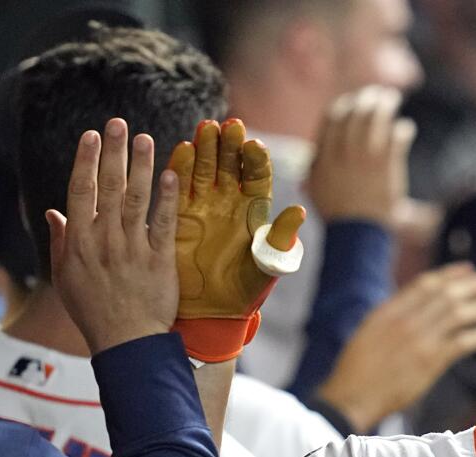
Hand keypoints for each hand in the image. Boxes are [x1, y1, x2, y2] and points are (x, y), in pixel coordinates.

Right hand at [48, 118, 179, 354]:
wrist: (126, 341)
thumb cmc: (93, 312)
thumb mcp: (66, 278)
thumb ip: (62, 241)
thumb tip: (53, 212)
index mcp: (79, 243)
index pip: (80, 191)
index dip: (86, 160)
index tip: (91, 135)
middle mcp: (104, 240)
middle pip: (108, 187)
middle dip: (112, 153)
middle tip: (118, 123)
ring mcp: (133, 249)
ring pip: (136, 199)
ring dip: (140, 166)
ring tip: (144, 139)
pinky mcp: (159, 260)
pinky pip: (163, 224)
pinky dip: (167, 199)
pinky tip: (171, 175)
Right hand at [168, 118, 306, 361]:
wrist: (211, 312)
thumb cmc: (245, 291)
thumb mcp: (266, 266)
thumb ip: (279, 240)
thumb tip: (298, 213)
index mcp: (254, 209)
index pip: (257, 176)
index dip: (256, 160)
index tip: (254, 145)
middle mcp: (229, 201)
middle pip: (230, 164)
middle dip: (230, 145)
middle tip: (229, 126)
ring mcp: (202, 204)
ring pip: (205, 168)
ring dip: (206, 148)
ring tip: (206, 129)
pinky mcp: (178, 213)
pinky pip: (178, 186)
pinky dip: (179, 168)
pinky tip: (182, 150)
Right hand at [308, 86, 415, 224]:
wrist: (356, 234)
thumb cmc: (337, 214)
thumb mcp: (316, 189)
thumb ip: (314, 169)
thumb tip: (311, 157)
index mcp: (325, 154)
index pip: (333, 116)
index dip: (345, 105)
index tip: (354, 101)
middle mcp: (344, 151)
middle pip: (357, 111)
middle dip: (367, 98)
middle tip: (378, 94)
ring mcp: (366, 157)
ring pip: (377, 118)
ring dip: (386, 105)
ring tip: (393, 100)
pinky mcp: (387, 165)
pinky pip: (397, 136)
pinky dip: (403, 129)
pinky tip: (406, 128)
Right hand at [315, 263, 475, 431]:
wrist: (351, 396)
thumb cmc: (357, 368)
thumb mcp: (368, 331)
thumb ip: (391, 316)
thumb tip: (412, 305)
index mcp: (389, 310)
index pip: (426, 284)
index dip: (450, 275)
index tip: (468, 269)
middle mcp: (406, 320)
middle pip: (447, 295)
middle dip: (473, 285)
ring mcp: (419, 340)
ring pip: (458, 316)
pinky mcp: (429, 362)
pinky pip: (460, 344)